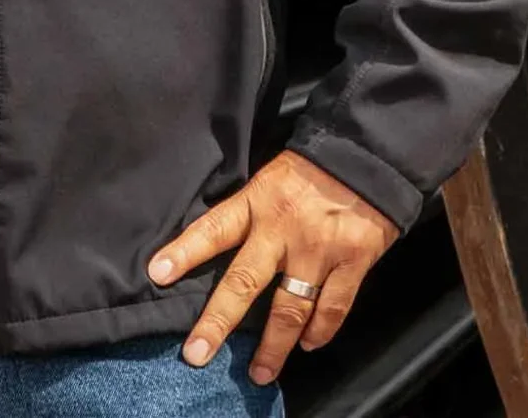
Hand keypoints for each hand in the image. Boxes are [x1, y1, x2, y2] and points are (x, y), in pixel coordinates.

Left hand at [149, 150, 399, 384]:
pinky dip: (320, 331)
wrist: (369, 155)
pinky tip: (308, 345)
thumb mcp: (272, 179)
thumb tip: (220, 251)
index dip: (185, 251)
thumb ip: (251, 213)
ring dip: (274, 346)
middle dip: (218, 321)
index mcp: (260, 202)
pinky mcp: (353, 260)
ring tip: (260, 373)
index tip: (157, 275)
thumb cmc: (314, 169)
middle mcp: (285, 228)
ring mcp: (320, 248)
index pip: (215, 228)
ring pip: (290, 307)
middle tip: (197, 353)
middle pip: (245, 281)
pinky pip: (333, 306)